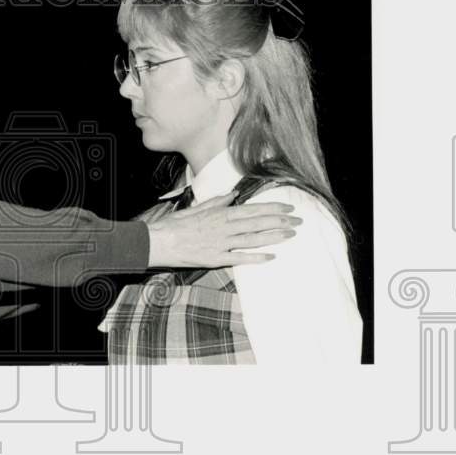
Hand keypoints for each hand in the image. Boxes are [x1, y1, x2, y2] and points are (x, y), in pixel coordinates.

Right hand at [145, 191, 300, 267]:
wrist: (157, 241)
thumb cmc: (174, 225)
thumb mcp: (195, 209)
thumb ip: (216, 203)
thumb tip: (232, 196)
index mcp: (219, 214)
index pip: (252, 209)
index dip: (272, 208)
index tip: (288, 208)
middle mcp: (223, 227)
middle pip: (257, 223)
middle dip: (279, 221)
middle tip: (298, 222)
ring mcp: (220, 243)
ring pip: (252, 239)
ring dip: (273, 236)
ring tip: (291, 235)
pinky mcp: (214, 258)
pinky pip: (239, 258)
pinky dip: (255, 257)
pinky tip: (270, 257)